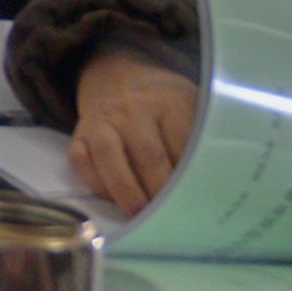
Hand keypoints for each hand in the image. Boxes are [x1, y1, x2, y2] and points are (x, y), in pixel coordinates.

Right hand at [68, 49, 202, 212]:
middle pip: (149, 155)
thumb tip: (211, 181)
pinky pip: (81, 161)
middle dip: (161, 191)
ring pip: (110, 157)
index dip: (189, 175)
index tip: (198, 200)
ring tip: (140, 214)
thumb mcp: (189, 104)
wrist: (117, 74)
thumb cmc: (163, 101)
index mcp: (169, 102)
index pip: (182, 144)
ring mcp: (103, 121)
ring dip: (126, 190)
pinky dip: (96, 184)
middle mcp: (133, 109)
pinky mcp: (79, 134)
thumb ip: (199, 135)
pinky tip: (113, 199)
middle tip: (172, 216)